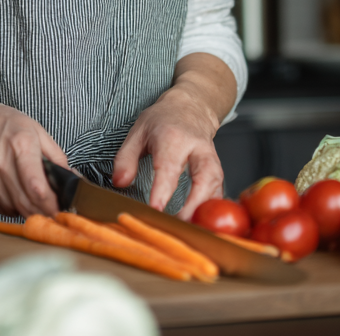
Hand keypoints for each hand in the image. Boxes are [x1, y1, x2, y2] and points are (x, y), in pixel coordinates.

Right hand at [0, 92, 68, 217]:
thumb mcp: (34, 128)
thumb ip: (56, 156)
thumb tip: (73, 180)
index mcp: (20, 146)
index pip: (38, 190)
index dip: (54, 206)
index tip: (63, 210)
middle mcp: (0, 165)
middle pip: (28, 206)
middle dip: (44, 212)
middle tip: (52, 208)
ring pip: (14, 210)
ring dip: (27, 208)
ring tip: (29, 193)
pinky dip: (10, 206)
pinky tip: (11, 190)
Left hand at [111, 54, 235, 219]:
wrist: (191, 107)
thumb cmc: (162, 120)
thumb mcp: (137, 131)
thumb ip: (126, 158)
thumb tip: (119, 183)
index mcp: (173, 138)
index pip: (169, 166)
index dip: (162, 190)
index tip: (156, 209)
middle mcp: (197, 148)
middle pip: (203, 178)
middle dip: (193, 206)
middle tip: (179, 227)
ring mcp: (212, 159)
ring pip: (216, 186)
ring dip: (205, 212)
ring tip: (191, 232)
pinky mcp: (218, 171)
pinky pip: (220, 192)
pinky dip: (212, 211)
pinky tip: (202, 226)